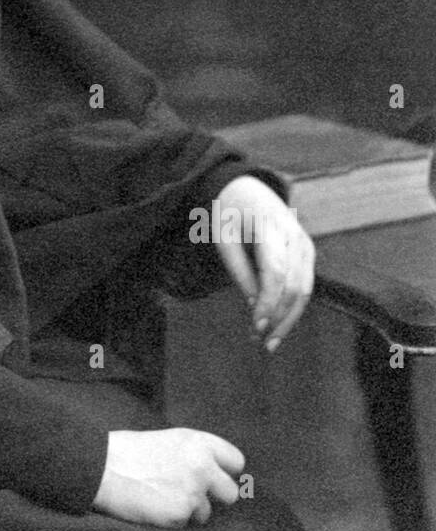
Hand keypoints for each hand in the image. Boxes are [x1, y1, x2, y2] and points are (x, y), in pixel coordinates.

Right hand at [92, 428, 244, 526]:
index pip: (236, 461)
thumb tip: (213, 473)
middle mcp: (202, 466)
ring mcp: (193, 491)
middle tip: (191, 494)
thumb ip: (194, 454)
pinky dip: (171, 519)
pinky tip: (153, 506)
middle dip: (214, 497)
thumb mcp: (168, 440)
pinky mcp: (180, 513)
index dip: (223, 471)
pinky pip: (184, 523)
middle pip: (231, 493)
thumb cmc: (128, 451)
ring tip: (161, 497)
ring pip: (206, 513)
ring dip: (189, 510)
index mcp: (199, 442)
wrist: (102, 467)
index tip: (213, 476)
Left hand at [212, 174, 314, 351]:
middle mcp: (295, 236)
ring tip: (268, 342)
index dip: (268, 302)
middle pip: (295, 286)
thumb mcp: (224, 239)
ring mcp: (305, 245)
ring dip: (287, 319)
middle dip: (278, 317)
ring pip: (305, 290)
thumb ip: (240, 271)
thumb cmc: (229, 214)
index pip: (276, 272)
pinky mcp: (307, 254)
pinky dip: (292, 308)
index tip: (256, 326)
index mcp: (270, 227)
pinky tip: (276, 325)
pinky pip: (304, 286)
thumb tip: (254, 306)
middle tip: (259, 341)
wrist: (246, 188)